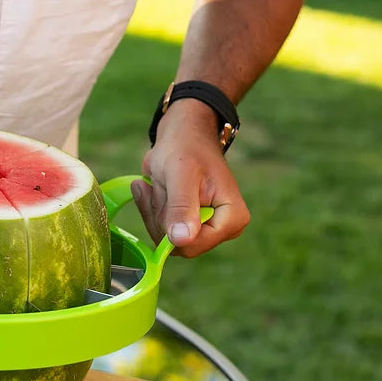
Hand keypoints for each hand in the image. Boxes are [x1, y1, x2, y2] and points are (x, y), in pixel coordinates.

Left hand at [131, 99, 249, 257]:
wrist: (182, 134)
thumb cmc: (186, 148)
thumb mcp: (181, 175)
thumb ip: (182, 207)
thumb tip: (182, 240)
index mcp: (232, 219)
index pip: (192, 245)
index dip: (169, 227)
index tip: (164, 193)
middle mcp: (222, 229)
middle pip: (177, 244)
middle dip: (160, 215)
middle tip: (159, 185)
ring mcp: (204, 228)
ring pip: (164, 238)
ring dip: (153, 208)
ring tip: (157, 182)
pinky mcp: (188, 224)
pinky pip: (159, 230)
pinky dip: (149, 208)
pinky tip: (151, 187)